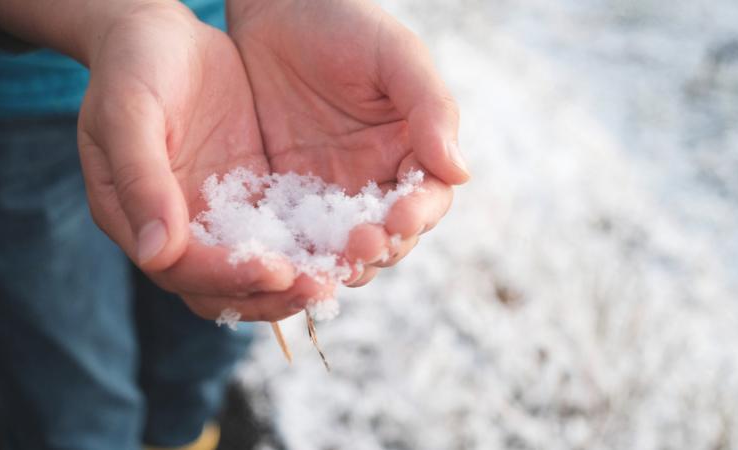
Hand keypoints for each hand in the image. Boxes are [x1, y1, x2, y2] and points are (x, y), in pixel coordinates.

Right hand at [0, 0, 330, 320]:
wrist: (160, 35)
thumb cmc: (134, 65)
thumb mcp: (129, 111)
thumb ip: (141, 178)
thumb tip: (157, 253)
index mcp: (136, 219)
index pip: (182, 269)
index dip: (226, 276)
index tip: (274, 271)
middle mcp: (179, 230)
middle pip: (224, 287)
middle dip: (271, 293)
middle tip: (321, 287)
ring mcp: (218, 215)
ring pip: (257, 269)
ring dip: (296, 279)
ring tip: (341, 273)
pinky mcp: (251, 197)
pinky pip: (282, 232)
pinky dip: (309, 245)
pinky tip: (347, 242)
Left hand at [228, 0, 469, 285]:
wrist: (276, 9)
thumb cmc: (345, 23)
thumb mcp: (395, 56)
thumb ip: (431, 108)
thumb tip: (461, 172)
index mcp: (412, 151)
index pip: (428, 199)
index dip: (419, 214)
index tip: (401, 218)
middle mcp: (376, 180)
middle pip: (391, 234)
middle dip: (381, 247)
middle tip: (361, 247)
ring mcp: (331, 193)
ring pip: (346, 246)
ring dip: (343, 261)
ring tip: (330, 265)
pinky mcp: (287, 197)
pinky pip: (298, 236)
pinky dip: (299, 254)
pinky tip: (290, 259)